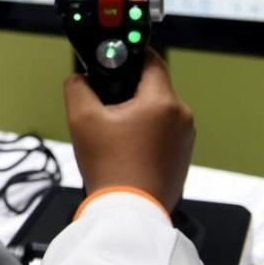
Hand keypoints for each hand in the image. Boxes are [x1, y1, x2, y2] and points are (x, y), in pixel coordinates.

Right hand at [64, 49, 194, 212]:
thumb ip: (77, 86)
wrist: (130, 211)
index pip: (150, 58)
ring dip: (135, 112)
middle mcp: (181, 116)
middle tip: (103, 103)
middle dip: (126, 89)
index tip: (111, 58)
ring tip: (112, 131)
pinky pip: (163, 130)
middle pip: (151, 86)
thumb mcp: (81, 118)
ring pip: (156, 109)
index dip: (128, 53)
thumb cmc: (111, 167)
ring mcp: (186, 137)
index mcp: (162, 101)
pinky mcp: (183, 154)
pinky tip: (124, 147)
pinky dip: (144, 131)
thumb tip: (80, 78)